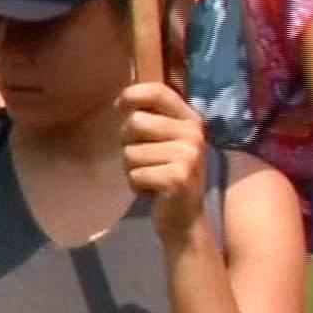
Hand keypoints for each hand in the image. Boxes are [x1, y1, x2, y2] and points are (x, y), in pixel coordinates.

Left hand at [119, 82, 208, 243]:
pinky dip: (136, 185)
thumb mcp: (165, 142)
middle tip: (143, 160)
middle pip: (136, 122)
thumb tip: (122, 100)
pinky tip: (152, 191)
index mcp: (190, 120)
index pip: (158, 91)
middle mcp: (193, 134)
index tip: (119, 106)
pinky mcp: (178, 178)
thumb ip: (152, 119)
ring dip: (132, 168)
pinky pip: (136, 174)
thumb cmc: (167, 175)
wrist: (185, 220)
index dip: (133, 94)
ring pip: (131, 151)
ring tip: (150, 177)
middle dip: (128, 143)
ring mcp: (188, 156)